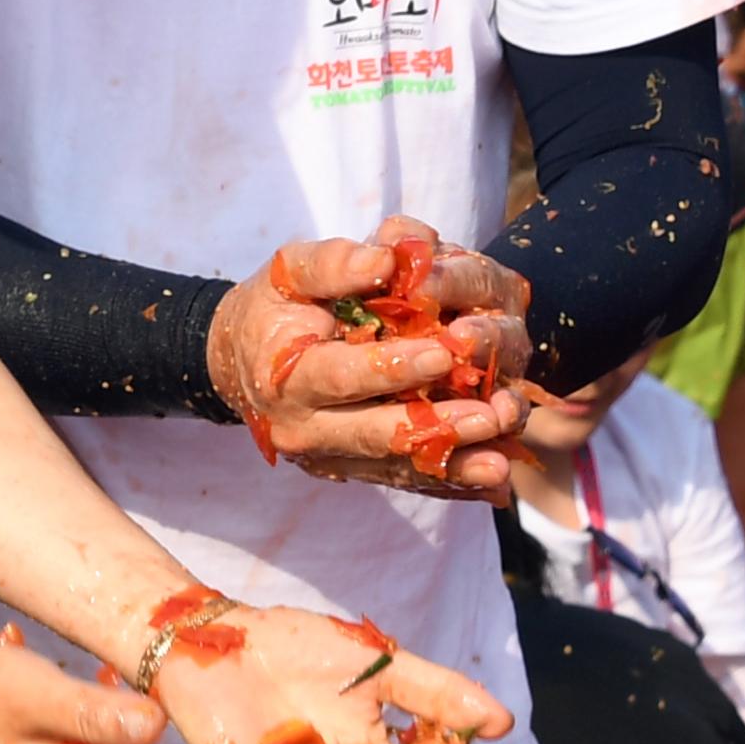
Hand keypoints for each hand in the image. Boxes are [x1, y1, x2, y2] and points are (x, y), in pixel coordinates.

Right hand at [207, 222, 530, 497]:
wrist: (243, 359)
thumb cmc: (274, 306)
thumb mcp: (289, 270)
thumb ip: (335, 262)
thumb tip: (386, 260)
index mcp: (285, 375)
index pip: (341, 376)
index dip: (392, 367)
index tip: (443, 352)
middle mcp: (303, 428)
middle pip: (375, 434)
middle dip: (437, 426)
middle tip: (490, 415)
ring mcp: (327, 457)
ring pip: (396, 466)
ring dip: (453, 465)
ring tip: (501, 461)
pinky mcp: (350, 470)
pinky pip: (404, 481)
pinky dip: (448, 483)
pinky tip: (491, 482)